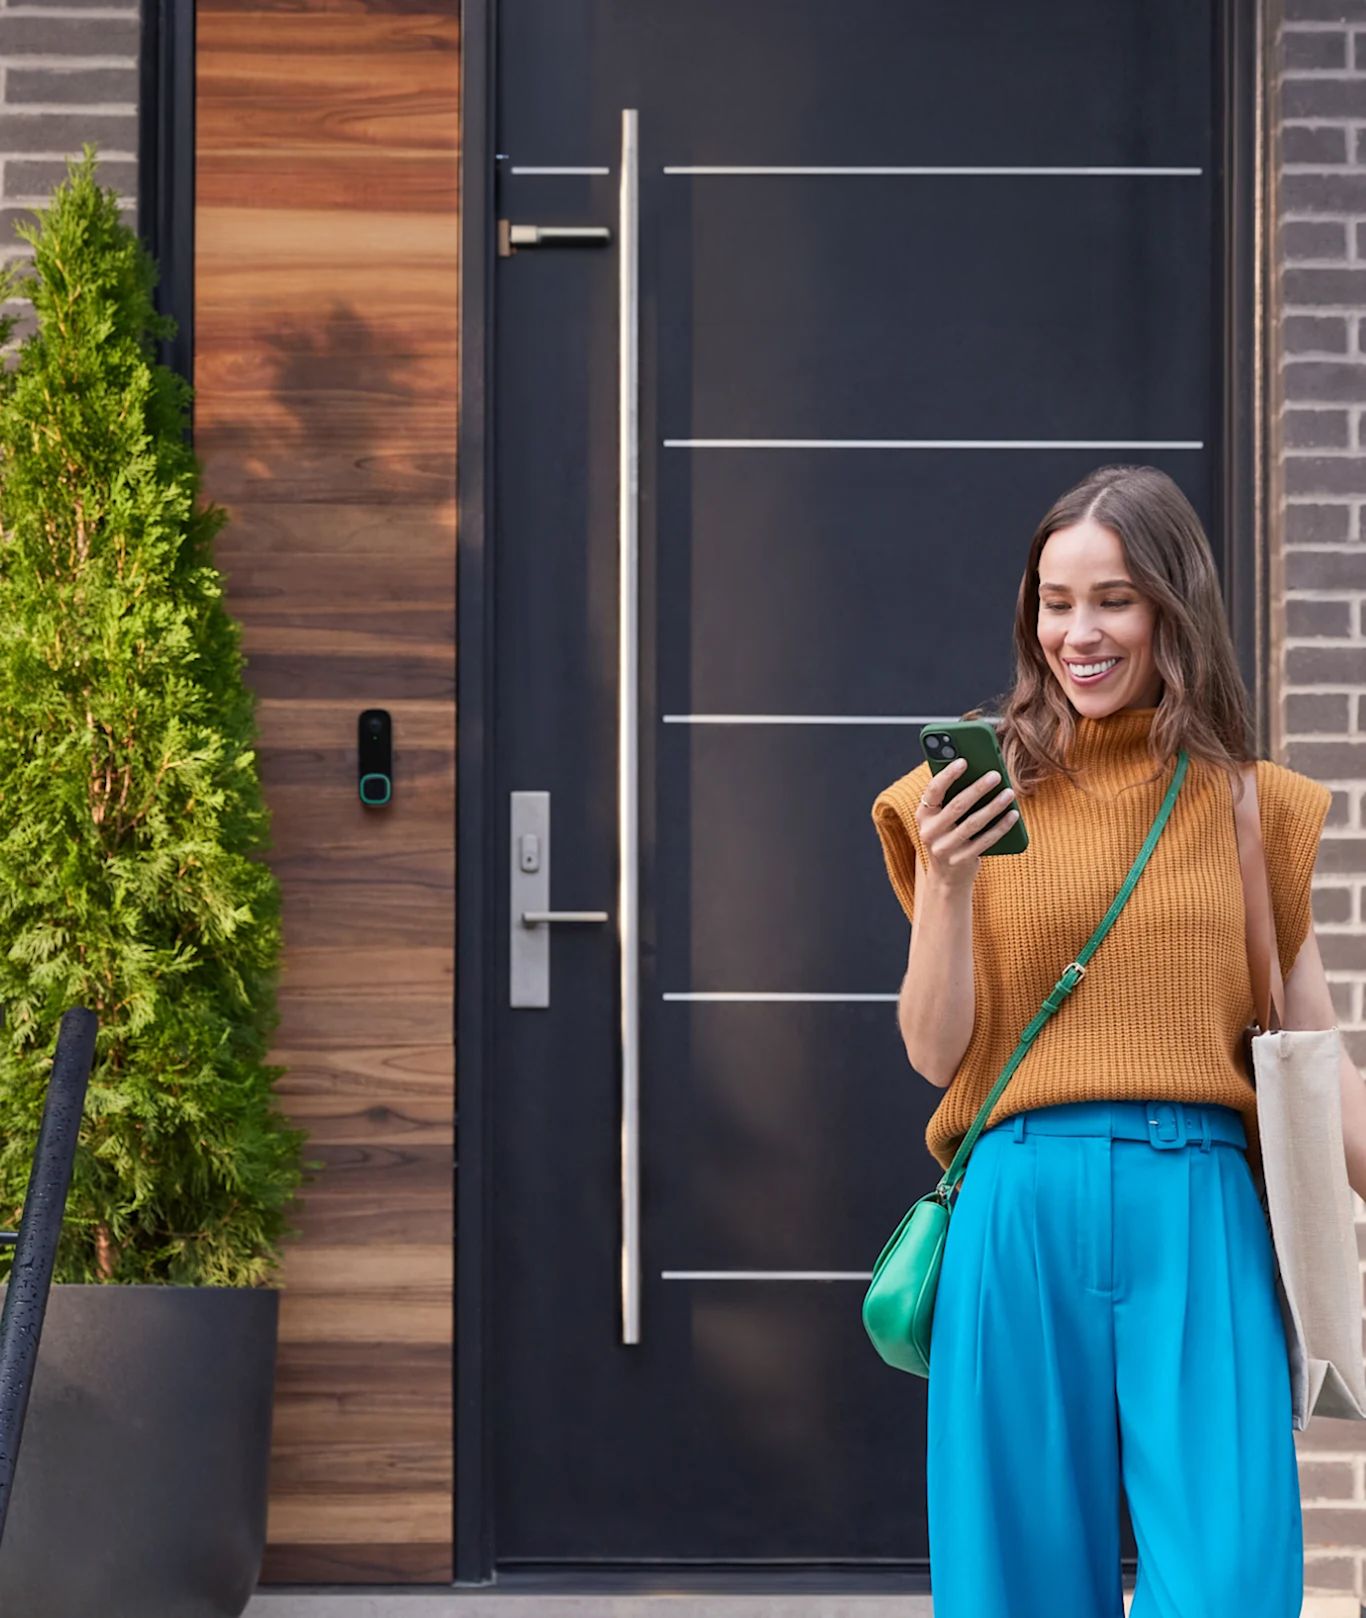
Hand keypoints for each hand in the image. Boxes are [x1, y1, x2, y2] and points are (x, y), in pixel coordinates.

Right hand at [915, 757, 1019, 889]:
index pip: (933, 791)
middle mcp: (930, 832)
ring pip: (973, 823)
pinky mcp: (961, 861)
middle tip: (995, 775)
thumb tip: (979, 772)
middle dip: (978, 788)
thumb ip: (952, 798)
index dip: (948, 775)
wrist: (947, 876)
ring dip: (993, 806)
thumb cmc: (949, 836)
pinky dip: (1001, 826)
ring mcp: (945, 849)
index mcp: (923, 815)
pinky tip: (1013, 814)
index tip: (964, 761)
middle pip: (957, 806)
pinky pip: (985, 841)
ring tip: (1009, 792)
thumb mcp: (942, 818)